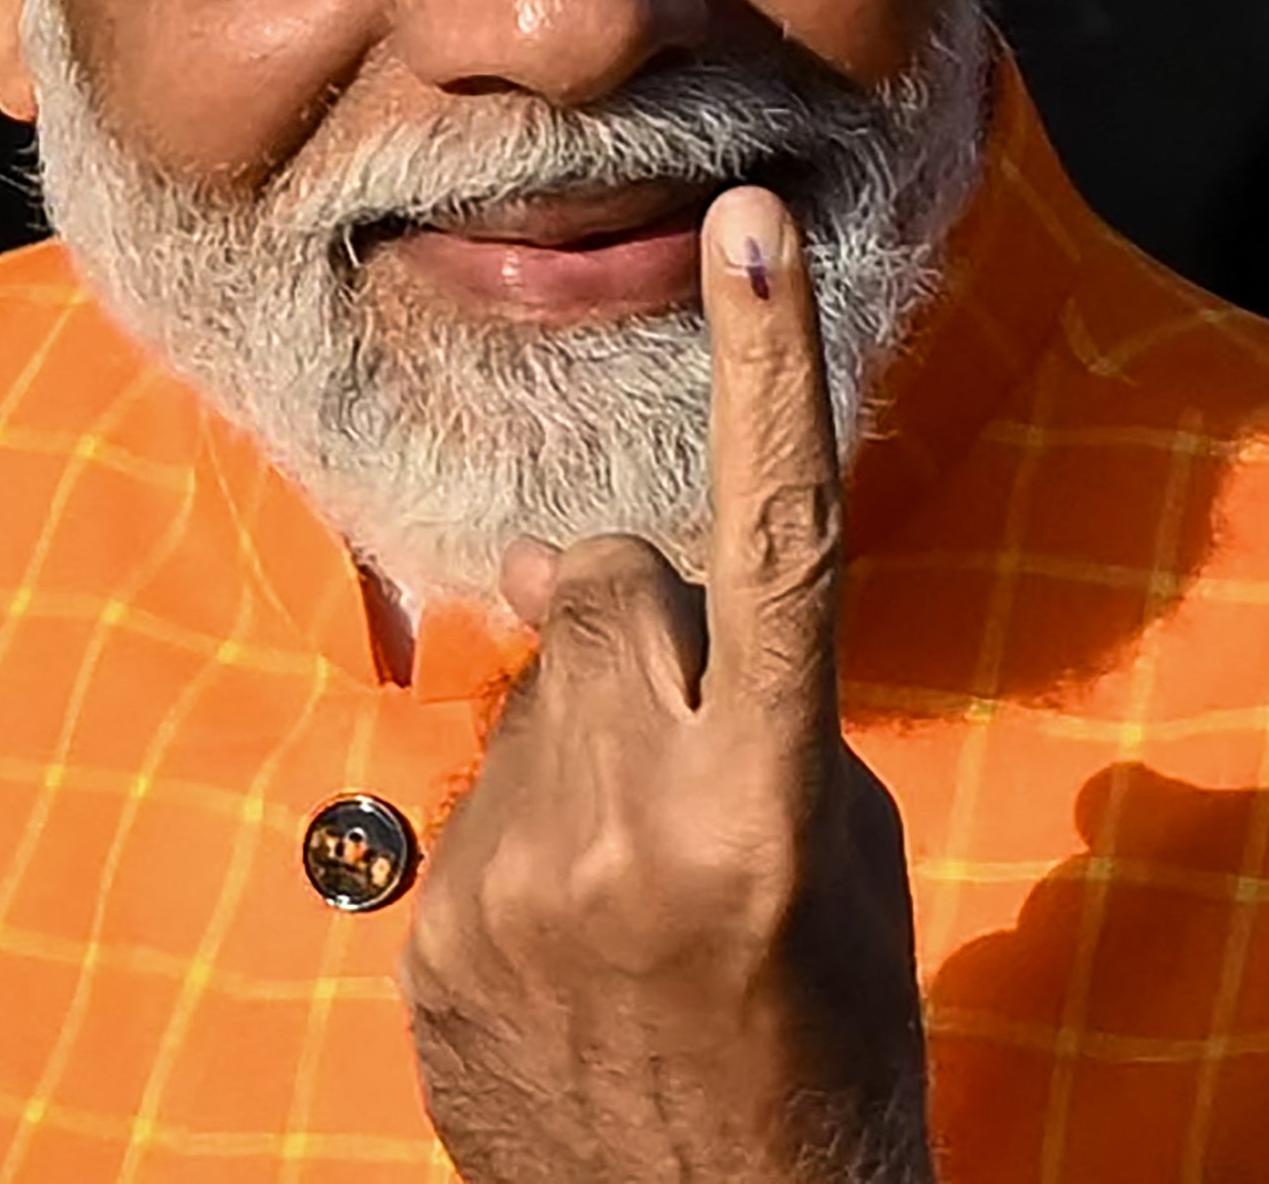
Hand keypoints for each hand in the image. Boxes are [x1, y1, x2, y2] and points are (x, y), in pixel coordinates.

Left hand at [399, 186, 931, 1183]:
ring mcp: (506, 889)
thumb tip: (591, 586)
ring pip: (537, 697)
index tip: (748, 228)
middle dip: (641, 612)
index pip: (775, 546)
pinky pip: (477, 801)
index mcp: (760, 808)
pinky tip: (581, 953)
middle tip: (691, 743)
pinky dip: (534, 836)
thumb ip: (742, 697)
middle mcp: (622, 831)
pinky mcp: (428, 942)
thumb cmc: (829, 1040)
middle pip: (607, 591)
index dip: (770, 374)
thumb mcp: (839, 854)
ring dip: (590, 742)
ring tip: (640, 896)